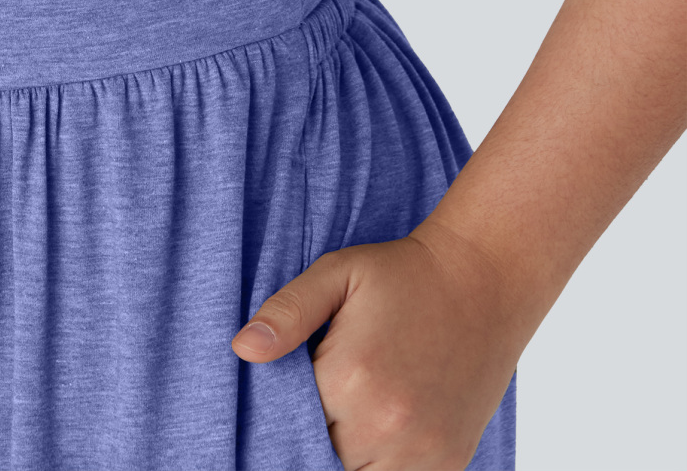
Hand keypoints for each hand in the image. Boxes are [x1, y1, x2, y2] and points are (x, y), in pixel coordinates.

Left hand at [231, 221, 526, 470]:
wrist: (482, 281)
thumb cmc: (402, 275)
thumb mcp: (336, 274)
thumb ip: (287, 313)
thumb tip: (243, 349)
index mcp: (350, 379)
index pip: (289, 427)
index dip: (281, 416)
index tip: (285, 401)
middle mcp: (387, 427)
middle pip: (322, 458)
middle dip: (311, 437)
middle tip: (319, 402)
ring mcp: (424, 452)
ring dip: (346, 455)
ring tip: (345, 416)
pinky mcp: (450, 463)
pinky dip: (381, 465)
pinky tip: (374, 432)